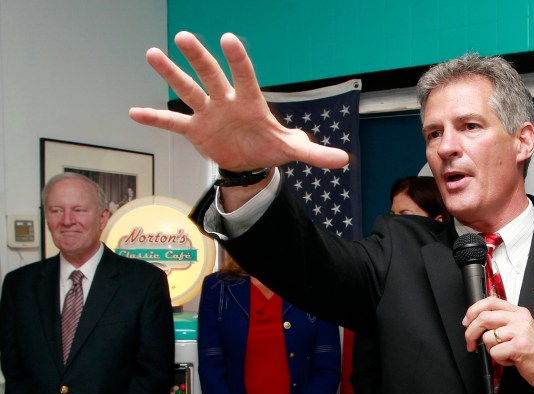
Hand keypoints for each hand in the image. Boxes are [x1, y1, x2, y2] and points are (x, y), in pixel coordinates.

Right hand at [130, 32, 348, 173]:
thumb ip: (315, 152)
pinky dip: (155, 119)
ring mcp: (208, 113)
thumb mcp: (292, 149)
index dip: (238, 60)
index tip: (230, 39)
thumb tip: (344, 159)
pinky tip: (134, 112)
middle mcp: (226, 101)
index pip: (245, 76)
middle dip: (199, 58)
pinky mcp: (195, 130)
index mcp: (250, 101)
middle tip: (184, 37)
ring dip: (171, 75)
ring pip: (187, 90)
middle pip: (211, 76)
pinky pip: (171, 123)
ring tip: (153, 54)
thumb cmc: (270, 146)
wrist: (250, 161)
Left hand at [462, 296, 533, 393]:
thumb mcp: (521, 329)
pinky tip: (510, 359)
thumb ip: (503, 322)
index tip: (467, 322)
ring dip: (491, 350)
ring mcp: (520, 332)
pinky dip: (499, 360)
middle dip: (471, 333)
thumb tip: (478, 322)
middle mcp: (520, 319)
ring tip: (505, 353)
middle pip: (484, 317)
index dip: (473, 310)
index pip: (490, 301)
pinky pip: (495, 352)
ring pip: (488, 338)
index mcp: (519, 312)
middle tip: (470, 343)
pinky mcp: (519, 347)